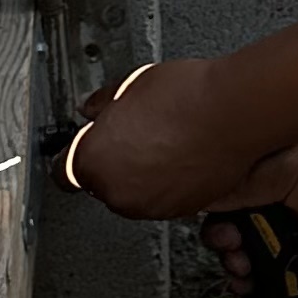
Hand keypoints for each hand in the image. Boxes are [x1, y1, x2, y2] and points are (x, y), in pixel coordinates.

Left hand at [61, 56, 242, 219]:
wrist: (233, 114)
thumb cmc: (186, 98)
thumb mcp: (129, 86)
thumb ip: (102, 105)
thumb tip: (92, 109)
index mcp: (94, 163)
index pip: (64, 172)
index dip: (74, 155)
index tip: (82, 148)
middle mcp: (118, 193)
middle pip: (100, 184)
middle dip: (110, 164)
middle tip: (131, 136)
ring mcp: (151, 206)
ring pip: (132, 194)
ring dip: (139, 176)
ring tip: (160, 143)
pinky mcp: (181, 211)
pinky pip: (161, 198)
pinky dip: (165, 184)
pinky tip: (178, 156)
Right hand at [203, 133, 297, 287]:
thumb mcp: (286, 165)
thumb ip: (243, 182)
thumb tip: (201, 189)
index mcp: (269, 161)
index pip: (227, 185)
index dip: (211, 204)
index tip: (208, 218)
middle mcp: (278, 191)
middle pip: (232, 220)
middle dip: (222, 237)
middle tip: (229, 243)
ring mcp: (292, 224)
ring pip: (248, 248)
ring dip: (235, 260)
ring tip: (241, 265)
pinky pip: (272, 271)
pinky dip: (257, 280)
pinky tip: (251, 281)